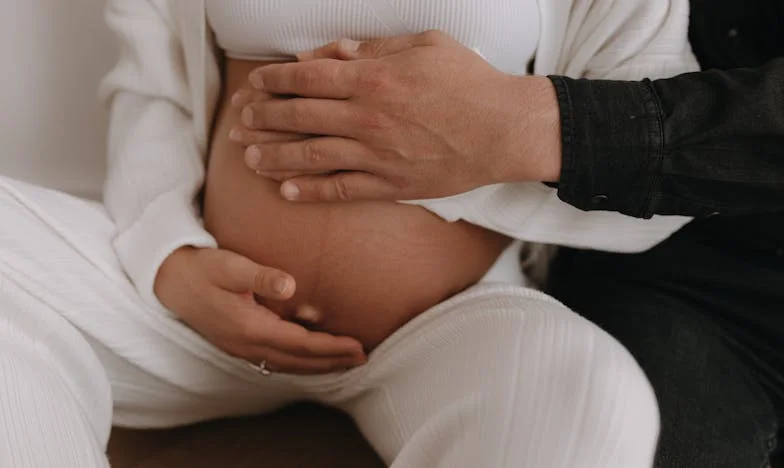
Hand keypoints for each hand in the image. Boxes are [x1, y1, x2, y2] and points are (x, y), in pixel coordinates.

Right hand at [154, 247, 365, 373]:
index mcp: (249, 326)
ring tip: (347, 362)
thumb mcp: (228, 265)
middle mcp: (247, 344)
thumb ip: (259, 275)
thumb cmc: (202, 268)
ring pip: (288, 365)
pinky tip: (313, 359)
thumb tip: (289, 285)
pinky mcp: (239, 345)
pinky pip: (276, 362)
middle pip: (299, 360)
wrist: (169, 281)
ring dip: (319, 366)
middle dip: (333, 361)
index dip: (331, 347)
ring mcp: (242, 348)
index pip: (300, 343)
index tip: (357, 345)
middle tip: (364, 357)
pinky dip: (300, 363)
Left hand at [239, 30, 561, 201]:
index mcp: (373, 79)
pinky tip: (286, 191)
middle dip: (263, 118)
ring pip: (311, 157)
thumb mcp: (423, 45)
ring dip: (275, 156)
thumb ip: (373, 49)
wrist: (504, 130)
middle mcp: (366, 119)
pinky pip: (341, 190)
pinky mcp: (390, 185)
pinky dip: (311, 191)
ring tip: (248, 157)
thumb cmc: (469, 82)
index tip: (255, 84)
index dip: (274, 81)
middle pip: (299, 118)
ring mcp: (376, 156)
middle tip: (240, 121)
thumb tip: (331, 54)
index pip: (307, 79)